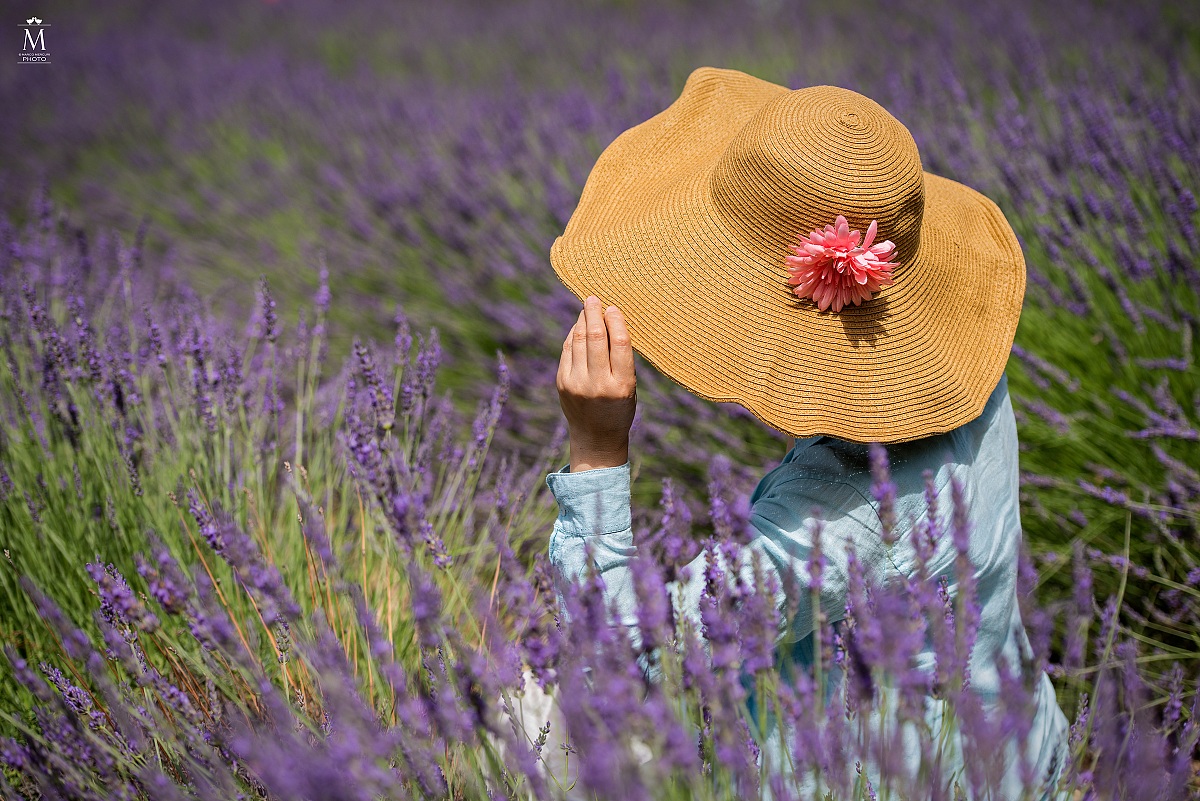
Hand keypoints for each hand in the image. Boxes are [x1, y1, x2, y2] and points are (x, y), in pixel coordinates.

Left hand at [556, 295, 636, 471]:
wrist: (596, 437)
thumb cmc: (619, 407)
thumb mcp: (629, 387)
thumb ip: (620, 359)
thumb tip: (608, 320)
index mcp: (622, 385)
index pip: (620, 344)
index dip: (616, 321)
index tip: (613, 307)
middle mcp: (598, 384)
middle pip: (596, 338)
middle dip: (594, 314)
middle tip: (594, 298)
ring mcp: (576, 384)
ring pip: (579, 341)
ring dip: (582, 320)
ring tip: (587, 307)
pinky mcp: (562, 382)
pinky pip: (568, 350)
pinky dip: (573, 335)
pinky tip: (579, 326)